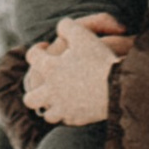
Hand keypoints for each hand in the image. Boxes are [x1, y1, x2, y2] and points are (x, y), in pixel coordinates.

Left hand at [24, 12, 132, 128]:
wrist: (118, 86)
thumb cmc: (99, 59)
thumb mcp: (82, 35)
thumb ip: (67, 27)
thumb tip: (61, 28)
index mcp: (50, 69)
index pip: (32, 58)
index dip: (36, 50)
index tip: (43, 48)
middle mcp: (51, 92)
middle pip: (30, 98)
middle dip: (34, 92)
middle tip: (45, 85)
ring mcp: (64, 109)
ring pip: (47, 115)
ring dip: (51, 107)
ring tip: (58, 100)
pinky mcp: (78, 119)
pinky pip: (67, 121)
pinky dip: (69, 115)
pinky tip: (75, 108)